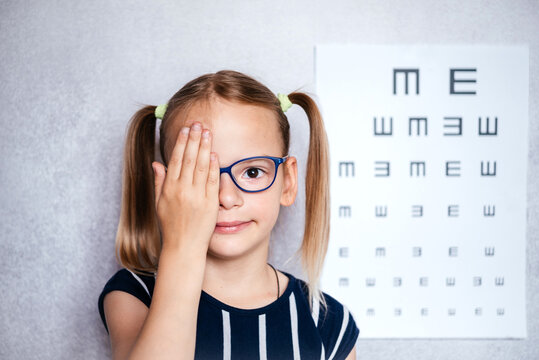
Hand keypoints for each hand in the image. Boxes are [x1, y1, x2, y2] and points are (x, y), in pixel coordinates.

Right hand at [151, 122, 219, 250]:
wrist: (183, 247)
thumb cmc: (171, 226)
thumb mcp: (159, 203)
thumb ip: (159, 181)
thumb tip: (157, 163)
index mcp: (169, 188)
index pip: (176, 160)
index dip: (182, 143)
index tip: (185, 129)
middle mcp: (182, 190)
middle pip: (189, 159)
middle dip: (194, 139)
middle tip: (198, 124)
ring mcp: (197, 196)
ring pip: (201, 166)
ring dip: (205, 147)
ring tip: (208, 132)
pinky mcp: (209, 203)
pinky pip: (212, 181)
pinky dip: (214, 166)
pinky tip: (215, 154)